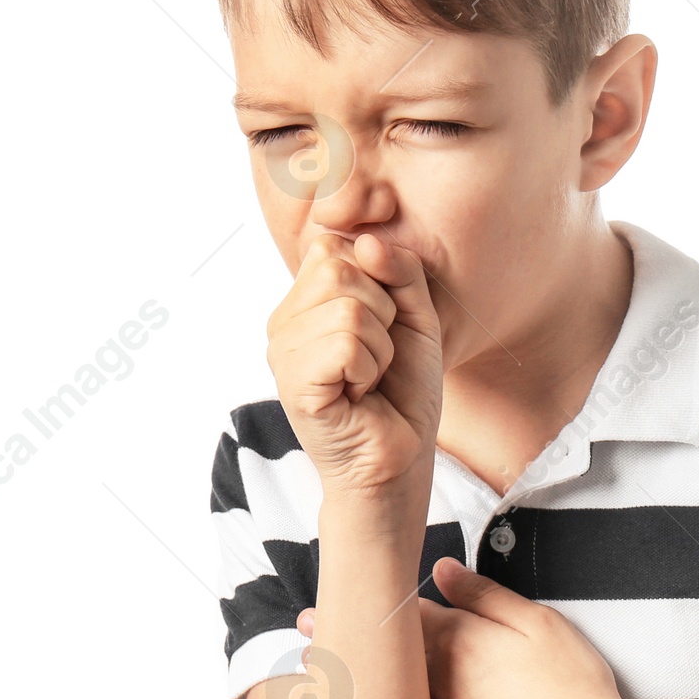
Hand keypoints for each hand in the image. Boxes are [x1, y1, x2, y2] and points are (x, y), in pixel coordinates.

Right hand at [266, 230, 441, 501]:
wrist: (401, 457)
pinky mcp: (293, 383)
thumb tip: (367, 241)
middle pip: (340, 270)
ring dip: (379, 349)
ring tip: (369, 380)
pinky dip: (369, 370)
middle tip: (378, 359)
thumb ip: (400, 270)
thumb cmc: (403, 391)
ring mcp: (282, 353)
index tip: (384, 329)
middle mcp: (284, 322)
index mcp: (306, 301)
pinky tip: (359, 395)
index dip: (380, 282)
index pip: (337, 247)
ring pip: (348, 309)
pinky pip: (345, 344)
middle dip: (382, 314)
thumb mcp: (415, 317)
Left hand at [295, 557, 646, 698]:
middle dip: (340, 641)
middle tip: (303, 631)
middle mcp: (433, 682)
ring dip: (347, 684)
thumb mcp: (539, 623)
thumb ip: (485, 595)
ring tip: (314, 674)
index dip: (363, 604)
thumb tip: (440, 570)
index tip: (325, 601)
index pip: (398, 614)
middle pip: (378, 655)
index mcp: (456, 639)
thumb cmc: (572, 687)